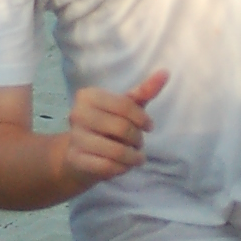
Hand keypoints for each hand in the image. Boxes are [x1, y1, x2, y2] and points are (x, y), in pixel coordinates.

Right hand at [64, 70, 167, 184]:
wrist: (78, 154)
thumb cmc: (106, 125)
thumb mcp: (125, 106)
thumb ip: (144, 91)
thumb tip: (165, 73)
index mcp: (88, 96)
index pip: (125, 105)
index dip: (143, 119)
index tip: (149, 127)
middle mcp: (77, 114)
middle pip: (122, 128)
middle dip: (137, 139)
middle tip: (139, 143)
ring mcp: (75, 138)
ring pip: (116, 151)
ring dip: (132, 157)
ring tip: (135, 157)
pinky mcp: (75, 159)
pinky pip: (107, 166)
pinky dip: (122, 168)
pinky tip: (123, 165)